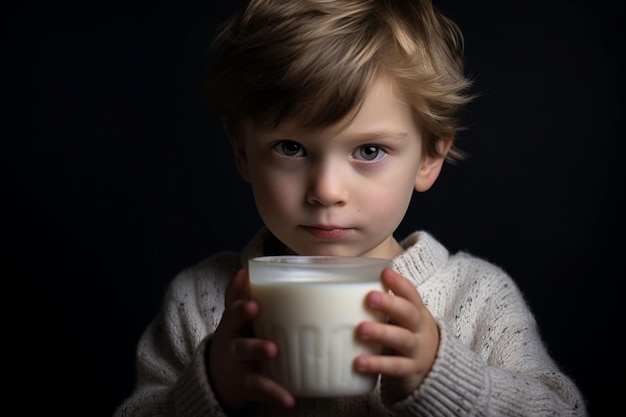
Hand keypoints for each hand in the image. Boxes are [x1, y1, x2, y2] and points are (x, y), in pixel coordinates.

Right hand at [208, 269, 294, 410]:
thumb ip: (239, 296)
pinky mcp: (245, 385)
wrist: (218, 379)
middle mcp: (231, 341)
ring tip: (274, 349)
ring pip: (245, 355)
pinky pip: (261, 388)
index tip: (250, 290)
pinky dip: (275, 394)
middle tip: (257, 312)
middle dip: (244, 320)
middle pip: (235, 329)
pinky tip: (289, 399)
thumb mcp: (235, 320)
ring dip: (258, 349)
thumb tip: (246, 269)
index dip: (239, 297)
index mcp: (232, 323)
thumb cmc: (236, 339)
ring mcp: (236, 364)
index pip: (233, 305)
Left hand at [354, 267, 438, 402]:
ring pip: (401, 339)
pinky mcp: (409, 371)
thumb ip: (380, 308)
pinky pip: (394, 367)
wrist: (432, 372)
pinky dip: (376, 364)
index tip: (385, 273)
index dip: (399, 283)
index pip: (411, 294)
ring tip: (361, 329)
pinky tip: (359, 362)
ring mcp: (416, 351)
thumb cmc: (406, 337)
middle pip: (409, 313)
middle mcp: (419, 329)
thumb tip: (338, 292)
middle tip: (370, 298)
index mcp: (416, 312)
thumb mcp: (400, 321)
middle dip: (390, 304)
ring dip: (381, 333)